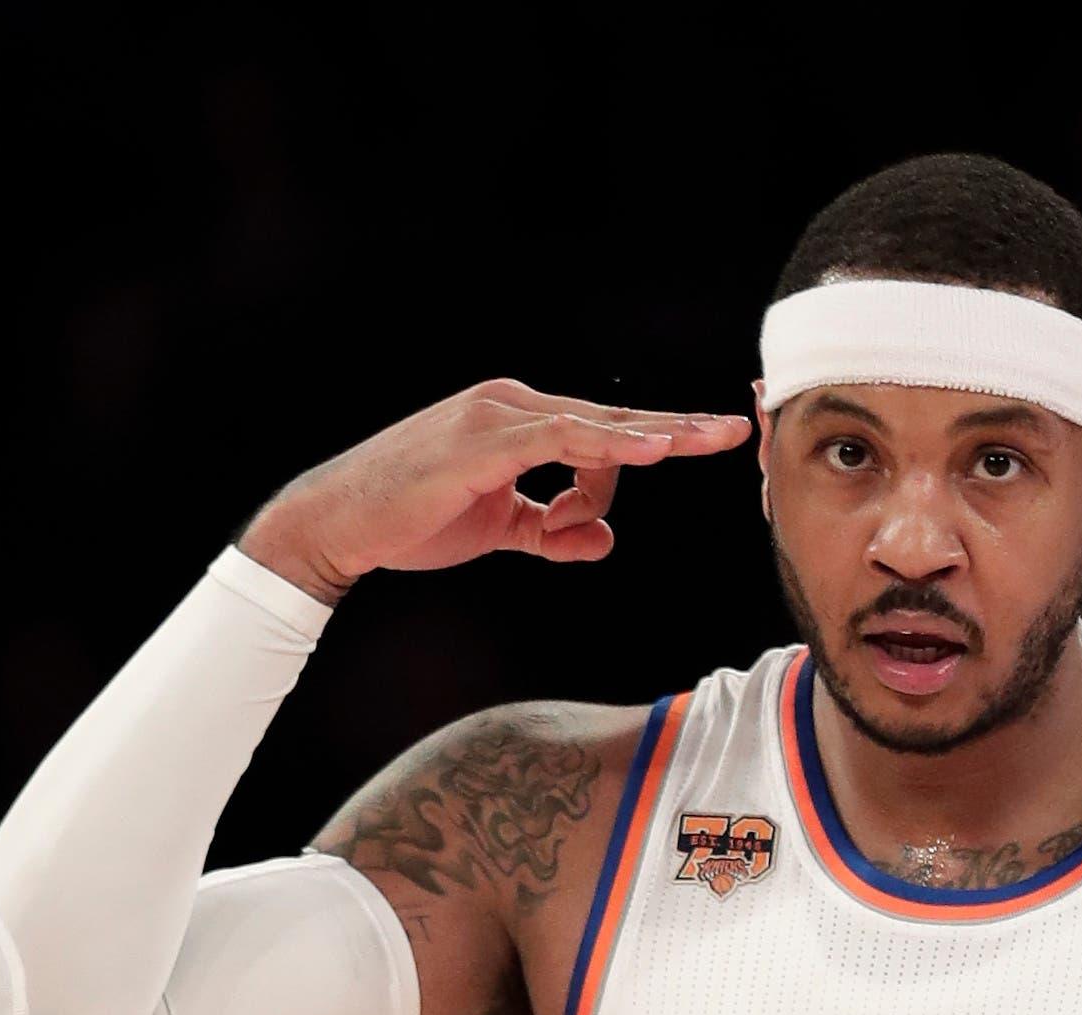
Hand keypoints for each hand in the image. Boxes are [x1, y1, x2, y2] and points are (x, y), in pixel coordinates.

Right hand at [240, 380, 751, 602]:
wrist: (344, 523)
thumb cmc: (415, 519)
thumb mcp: (501, 530)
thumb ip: (553, 530)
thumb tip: (607, 539)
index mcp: (521, 423)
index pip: (604, 436)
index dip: (659, 442)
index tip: (711, 445)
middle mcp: (514, 407)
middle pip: (612, 421)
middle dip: (676, 430)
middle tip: (737, 431)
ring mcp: (497, 418)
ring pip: (593, 426)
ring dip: (652, 436)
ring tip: (705, 443)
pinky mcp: (482, 442)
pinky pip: (557, 439)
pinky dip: (604, 445)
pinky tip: (646, 452)